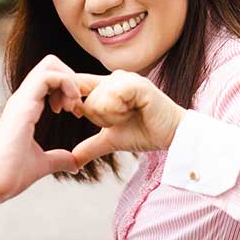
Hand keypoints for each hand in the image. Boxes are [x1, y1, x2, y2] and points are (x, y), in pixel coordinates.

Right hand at [0, 55, 81, 208]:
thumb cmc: (11, 175)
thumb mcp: (42, 164)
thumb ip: (59, 159)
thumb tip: (75, 163)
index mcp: (26, 108)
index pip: (48, 79)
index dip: (67, 88)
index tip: (75, 111)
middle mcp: (23, 99)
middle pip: (50, 63)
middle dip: (71, 77)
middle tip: (77, 103)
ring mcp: (22, 99)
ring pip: (49, 64)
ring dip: (69, 80)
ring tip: (74, 105)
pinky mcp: (24, 104)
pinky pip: (48, 76)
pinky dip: (66, 84)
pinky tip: (69, 106)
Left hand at [71, 70, 185, 168]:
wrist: (172, 135)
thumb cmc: (144, 133)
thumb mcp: (111, 139)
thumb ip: (90, 146)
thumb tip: (72, 161)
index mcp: (105, 86)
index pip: (75, 84)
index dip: (67, 99)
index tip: (67, 112)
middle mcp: (114, 77)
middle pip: (85, 99)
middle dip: (98, 118)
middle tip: (121, 119)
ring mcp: (126, 78)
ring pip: (96, 100)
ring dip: (111, 117)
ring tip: (130, 115)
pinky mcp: (137, 83)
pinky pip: (112, 97)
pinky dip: (119, 111)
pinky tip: (134, 111)